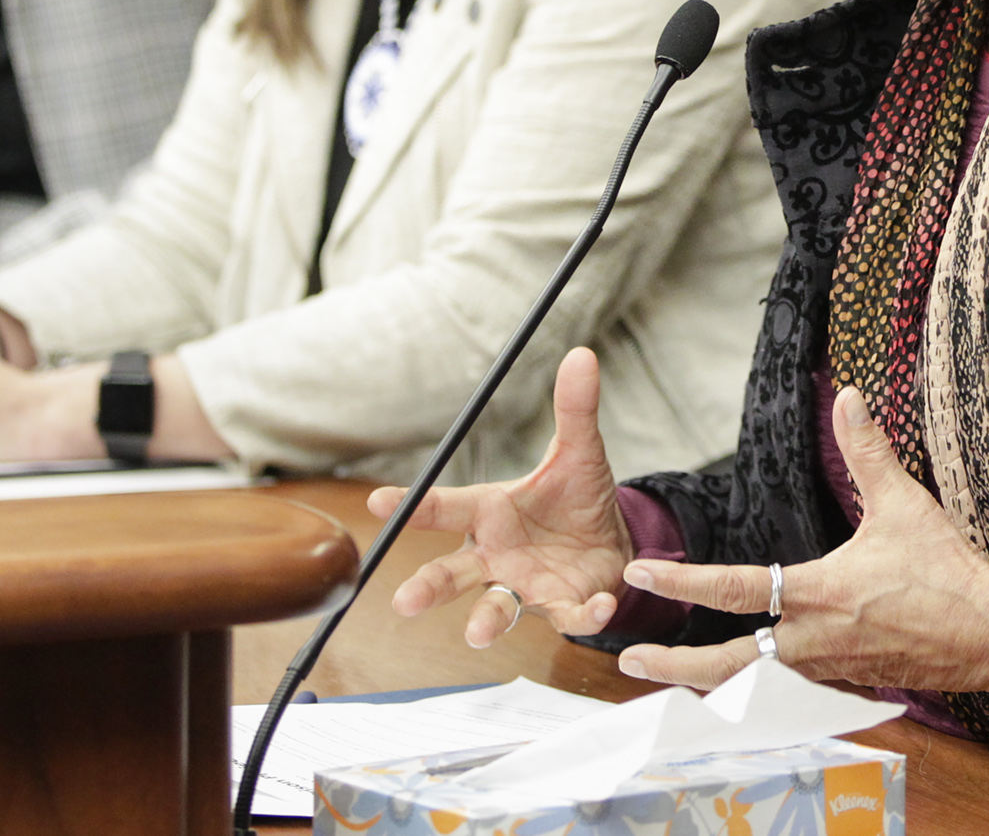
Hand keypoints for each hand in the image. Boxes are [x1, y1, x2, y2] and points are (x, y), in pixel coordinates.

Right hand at [373, 348, 633, 647]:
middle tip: (405, 601)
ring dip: (484, 621)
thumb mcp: (579, 451)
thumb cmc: (577, 498)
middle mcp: (496, 555)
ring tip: (475, 634)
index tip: (377, 503)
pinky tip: (599, 606)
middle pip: (452, 572)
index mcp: (491, 512)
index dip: (410, 504)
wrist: (611, 540)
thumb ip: (574, 409)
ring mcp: (524, 584)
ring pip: (495, 606)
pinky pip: (568, 615)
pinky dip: (583, 614)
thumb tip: (583, 354)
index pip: (443, 507)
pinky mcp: (561, 606)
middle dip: (427, 586)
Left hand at [615, 387, 988, 697]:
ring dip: (711, 679)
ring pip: (755, 681)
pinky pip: (791, 689)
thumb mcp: (905, 505)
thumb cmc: (948, 572)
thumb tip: (848, 396)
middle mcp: (814, 641)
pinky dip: (758, 687)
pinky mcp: (847, 684)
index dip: (682, 581)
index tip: (641, 574)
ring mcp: (829, 670)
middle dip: (674, 668)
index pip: (734, 589)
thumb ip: (868, 452)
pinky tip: (741, 681)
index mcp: (819, 595)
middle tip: (629, 662)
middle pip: (728, 665)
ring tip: (670, 674)